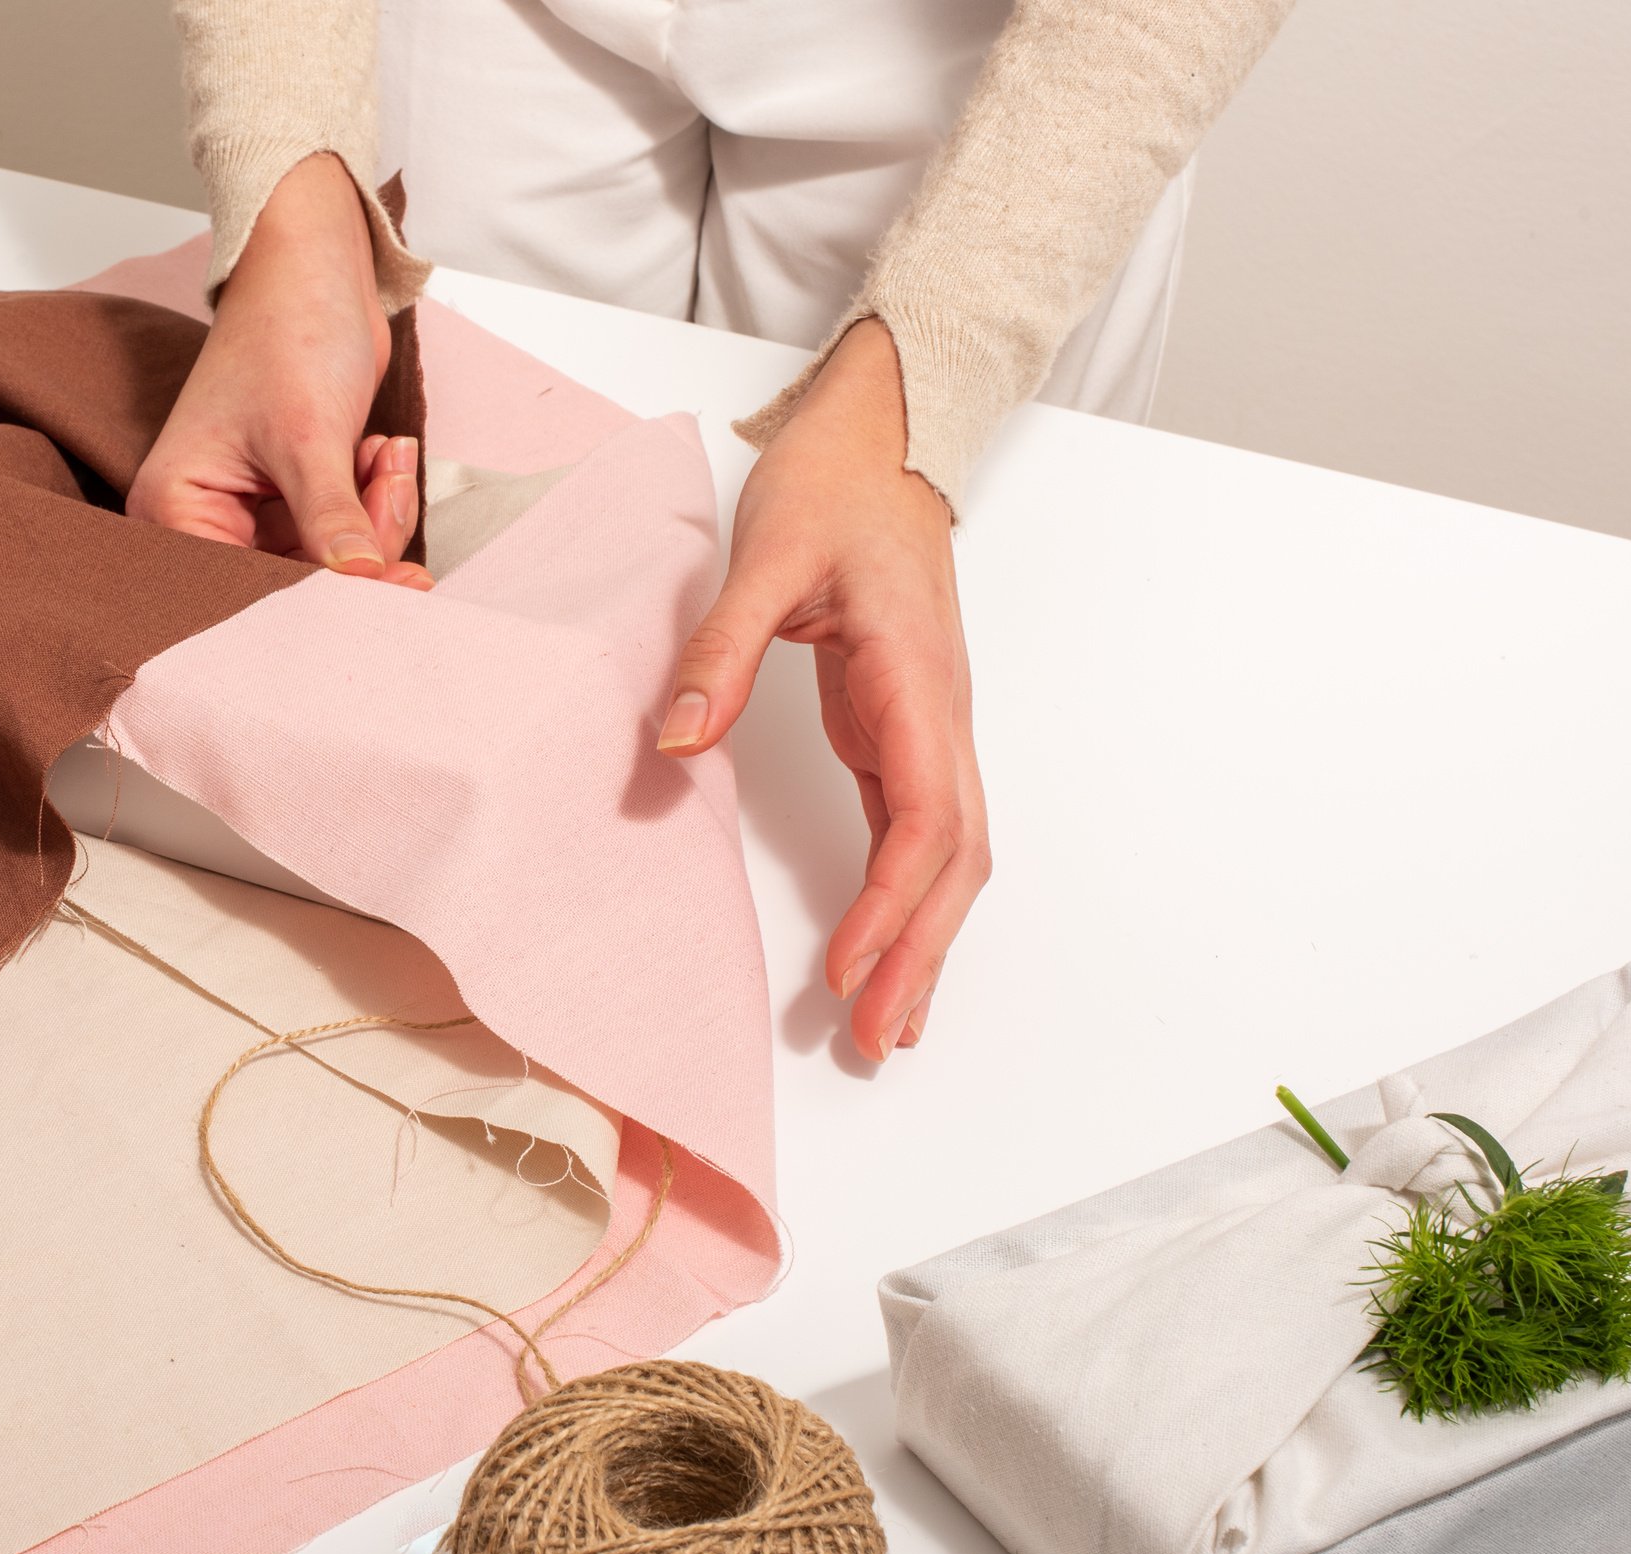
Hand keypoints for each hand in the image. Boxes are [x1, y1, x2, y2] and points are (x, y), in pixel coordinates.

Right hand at [127, 153, 429, 587]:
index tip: (389, 585)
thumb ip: (330, 518)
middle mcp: (202, 520)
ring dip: (377, 516)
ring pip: (329, 560)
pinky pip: (344, 533)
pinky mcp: (291, 498)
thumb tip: (359, 582)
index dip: (319, 593)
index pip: (247, 588)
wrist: (315, 271)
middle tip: (392, 492)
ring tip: (386, 455)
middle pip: (293, 582)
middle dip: (360, 543)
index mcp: (175, 509)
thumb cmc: (286, 333)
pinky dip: (375, 501)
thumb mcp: (309, 436)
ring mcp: (250, 511)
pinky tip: (382, 451)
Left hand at [658, 318, 988, 1060]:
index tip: (848, 968)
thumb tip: (673, 741)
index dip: (893, 902)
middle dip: (924, 952)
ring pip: (952, 855)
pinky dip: (907, 898)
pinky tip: (882, 948)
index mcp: (916, 678)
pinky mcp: (901, 726)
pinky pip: (920, 830)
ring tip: (891, 1026)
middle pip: (957, 859)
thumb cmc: (835, 486)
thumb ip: (721, 650)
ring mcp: (929, 724)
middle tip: (880, 1040)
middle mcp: (941, 713)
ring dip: (927, 940)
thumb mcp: (766, 554)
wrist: (884, 437)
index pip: (929, 817)